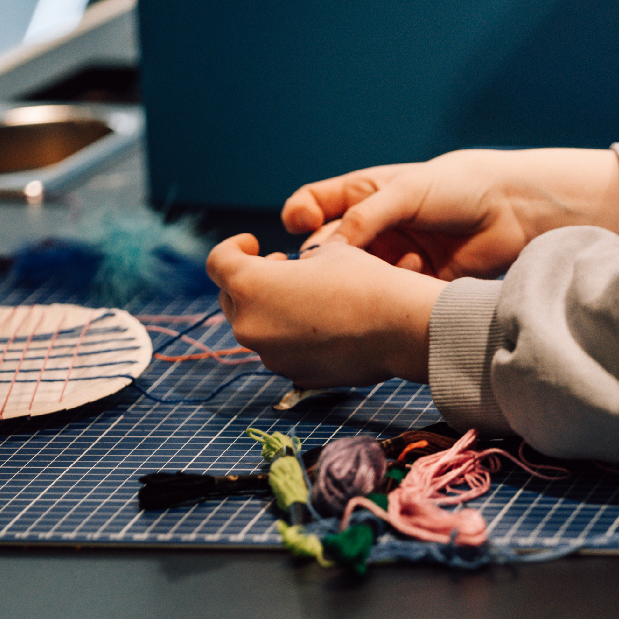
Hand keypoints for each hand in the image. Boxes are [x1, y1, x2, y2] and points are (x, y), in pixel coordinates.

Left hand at [206, 234, 445, 387]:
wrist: (400, 327)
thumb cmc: (365, 281)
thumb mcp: (326, 252)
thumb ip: (293, 264)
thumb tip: (291, 274)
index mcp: (251, 285)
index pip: (217, 262)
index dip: (232, 247)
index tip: (253, 243)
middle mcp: (251, 325)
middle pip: (230, 298)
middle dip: (249, 279)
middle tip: (280, 267)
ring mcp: (271, 356)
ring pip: (256, 327)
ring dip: (270, 309)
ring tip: (306, 297)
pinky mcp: (293, 375)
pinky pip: (280, 350)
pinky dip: (291, 335)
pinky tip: (323, 324)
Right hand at [281, 148, 618, 279]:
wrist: (512, 211)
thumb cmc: (458, 187)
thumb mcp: (406, 191)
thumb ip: (365, 217)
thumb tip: (323, 248)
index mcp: (363, 196)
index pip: (312, 206)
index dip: (299, 216)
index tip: (299, 225)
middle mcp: (371, 229)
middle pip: (328, 247)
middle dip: (330, 255)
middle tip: (344, 259)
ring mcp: (389, 259)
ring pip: (355, 275)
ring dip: (364, 274)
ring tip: (391, 264)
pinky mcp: (410, 285)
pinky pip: (385, 294)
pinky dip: (392, 289)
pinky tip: (415, 275)